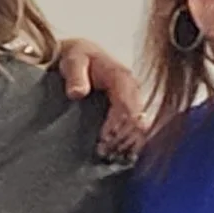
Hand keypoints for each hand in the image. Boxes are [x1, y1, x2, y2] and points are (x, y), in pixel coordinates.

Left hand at [57, 37, 146, 159]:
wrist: (80, 56)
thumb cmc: (76, 59)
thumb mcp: (72, 60)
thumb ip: (75, 75)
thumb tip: (77, 93)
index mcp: (122, 77)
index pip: (127, 107)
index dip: (116, 127)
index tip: (102, 141)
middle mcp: (133, 89)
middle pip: (137, 121)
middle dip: (121, 140)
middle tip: (102, 154)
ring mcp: (135, 100)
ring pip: (141, 128)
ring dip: (126, 144)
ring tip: (107, 156)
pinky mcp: (132, 109)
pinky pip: (138, 130)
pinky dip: (129, 144)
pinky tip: (117, 154)